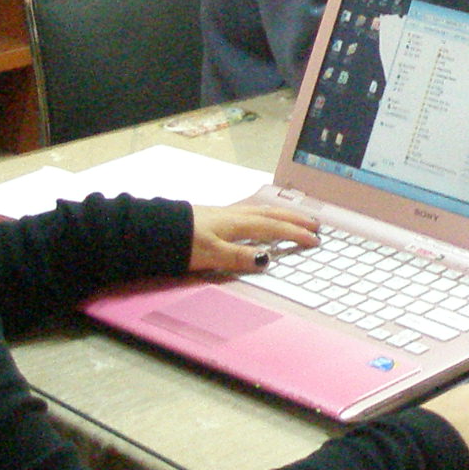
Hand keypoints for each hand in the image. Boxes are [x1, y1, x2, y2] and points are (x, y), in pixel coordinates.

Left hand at [187, 199, 320, 272]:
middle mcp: (234, 215)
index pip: (273, 228)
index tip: (315, 239)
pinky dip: (264, 214)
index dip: (295, 234)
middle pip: (271, 214)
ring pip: (261, 210)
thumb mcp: (211, 254)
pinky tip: (259, 218)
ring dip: (281, 214)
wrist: (153, 230)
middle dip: (295, 219)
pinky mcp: (215, 216)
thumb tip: (267, 259)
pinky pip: (250, 212)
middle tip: (315, 223)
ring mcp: (225, 214)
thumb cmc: (182, 243)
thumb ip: (239, 257)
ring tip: (295, 218)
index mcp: (238, 224)